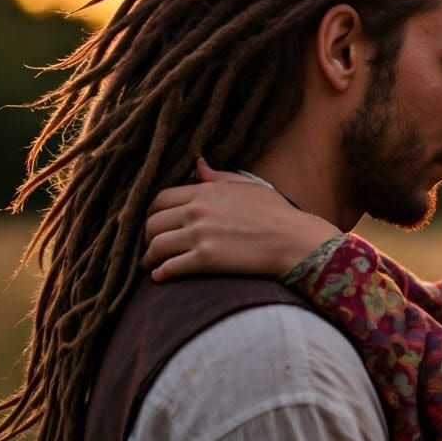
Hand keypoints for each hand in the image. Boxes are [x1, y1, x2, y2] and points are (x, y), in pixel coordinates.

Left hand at [143, 158, 341, 280]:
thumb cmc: (277, 213)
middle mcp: (197, 211)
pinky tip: (161, 277)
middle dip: (147, 236)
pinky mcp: (205, 260)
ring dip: (149, 257)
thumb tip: (198, 163)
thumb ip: (218, 176)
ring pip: (156, 245)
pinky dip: (161, 273)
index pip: (161, 199)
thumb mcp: (247, 186)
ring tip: (151, 265)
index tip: (156, 224)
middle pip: (153, 223)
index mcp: (205, 192)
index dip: (153, 213)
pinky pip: (170, 267)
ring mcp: (200, 235)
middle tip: (151, 246)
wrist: (294, 240)